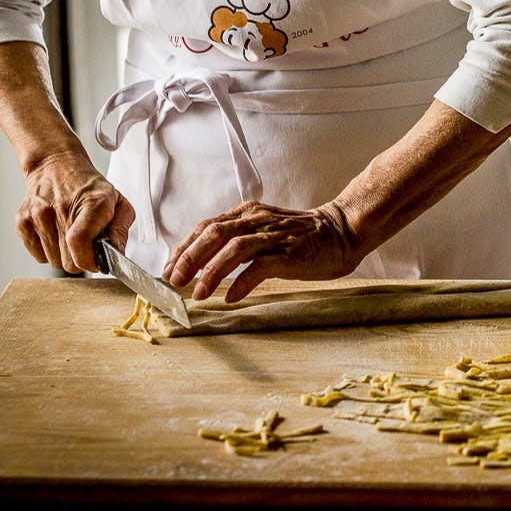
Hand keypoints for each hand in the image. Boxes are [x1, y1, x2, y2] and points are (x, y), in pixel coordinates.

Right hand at [17, 150, 134, 273]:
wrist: (56, 167)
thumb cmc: (89, 188)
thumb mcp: (118, 203)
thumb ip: (120, 231)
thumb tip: (115, 255)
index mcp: (91, 203)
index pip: (79, 242)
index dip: (88, 260)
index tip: (96, 261)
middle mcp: (61, 208)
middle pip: (68, 262)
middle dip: (80, 260)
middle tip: (86, 244)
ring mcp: (38, 215)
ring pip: (53, 262)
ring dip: (64, 255)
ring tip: (70, 235)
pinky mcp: (22, 222)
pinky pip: (38, 256)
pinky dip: (48, 252)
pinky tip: (55, 233)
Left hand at [163, 201, 357, 302]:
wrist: (342, 231)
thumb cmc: (301, 237)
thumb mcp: (264, 231)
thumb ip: (238, 240)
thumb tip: (204, 264)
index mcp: (248, 213)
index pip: (206, 226)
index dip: (183, 248)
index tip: (168, 269)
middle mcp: (257, 220)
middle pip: (214, 233)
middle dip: (189, 258)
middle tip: (174, 281)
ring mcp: (274, 236)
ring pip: (233, 248)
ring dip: (211, 271)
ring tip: (198, 292)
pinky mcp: (291, 253)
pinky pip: (261, 266)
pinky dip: (242, 282)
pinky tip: (231, 297)